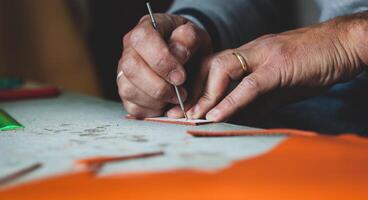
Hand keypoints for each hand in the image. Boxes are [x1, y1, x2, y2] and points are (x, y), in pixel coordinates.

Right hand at [117, 14, 210, 117]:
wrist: (188, 59)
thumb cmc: (189, 46)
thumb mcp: (195, 36)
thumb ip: (188, 39)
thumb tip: (178, 54)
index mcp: (145, 29)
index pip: (142, 39)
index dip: (161, 60)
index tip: (181, 77)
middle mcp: (129, 50)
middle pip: (131, 68)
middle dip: (159, 85)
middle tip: (181, 91)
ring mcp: (124, 72)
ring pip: (129, 89)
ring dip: (157, 100)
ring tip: (176, 98)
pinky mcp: (127, 93)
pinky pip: (133, 107)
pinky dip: (153, 110)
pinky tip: (167, 104)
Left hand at [185, 15, 365, 121]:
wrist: (343, 45)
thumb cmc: (312, 64)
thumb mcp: (280, 85)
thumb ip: (258, 98)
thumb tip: (239, 114)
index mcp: (249, 55)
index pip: (212, 67)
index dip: (195, 87)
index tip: (185, 108)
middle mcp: (250, 52)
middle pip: (209, 65)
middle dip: (192, 91)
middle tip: (178, 113)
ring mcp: (263, 56)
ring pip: (222, 70)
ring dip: (205, 95)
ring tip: (192, 116)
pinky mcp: (278, 66)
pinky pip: (249, 85)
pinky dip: (230, 101)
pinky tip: (216, 115)